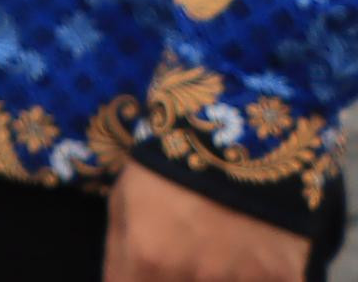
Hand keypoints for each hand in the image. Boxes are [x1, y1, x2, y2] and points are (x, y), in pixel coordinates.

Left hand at [108, 163, 312, 281]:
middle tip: (184, 256)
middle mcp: (193, 277)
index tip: (148, 273)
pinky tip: (246, 257)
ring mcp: (241, 280)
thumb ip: (119, 254)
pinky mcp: (283, 277)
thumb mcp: (125, 200)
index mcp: (148, 258)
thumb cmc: (171, 164)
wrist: (241, 135)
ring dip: (215, 279)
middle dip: (173, 280)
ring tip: (215, 251)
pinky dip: (253, 279)